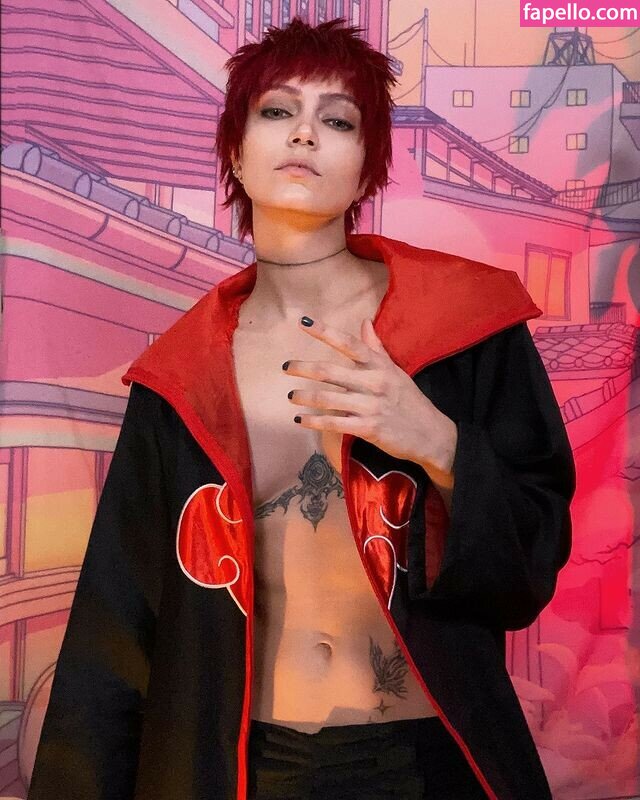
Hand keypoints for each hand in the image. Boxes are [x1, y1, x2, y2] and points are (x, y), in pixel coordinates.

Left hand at [284, 316, 456, 472]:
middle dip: (303, 368)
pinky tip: (300, 419)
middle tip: (285, 367)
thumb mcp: (395, 371)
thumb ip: (376, 348)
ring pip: (328, 399)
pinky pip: (334, 423)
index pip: (349, 343)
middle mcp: (374, 382)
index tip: (303, 322)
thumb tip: (364, 321)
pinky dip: (314, 421)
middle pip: (330, 371)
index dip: (325, 332)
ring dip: (305, 397)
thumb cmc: (410, 400)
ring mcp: (371, 406)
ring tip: (291, 396)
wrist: (431, 434)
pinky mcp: (369, 429)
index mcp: (380, 366)